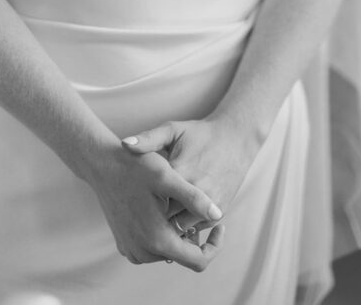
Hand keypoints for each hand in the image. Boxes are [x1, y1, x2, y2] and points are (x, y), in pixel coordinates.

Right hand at [88, 142, 224, 270]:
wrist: (102, 165)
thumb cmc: (135, 167)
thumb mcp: (168, 177)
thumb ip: (194, 198)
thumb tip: (217, 215)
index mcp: (158, 239)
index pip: (198, 260)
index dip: (214, 245)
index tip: (220, 225)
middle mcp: (143, 252)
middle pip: (183, 255)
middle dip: (194, 235)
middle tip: (198, 205)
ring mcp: (132, 249)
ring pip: (167, 250)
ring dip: (177, 232)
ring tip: (178, 203)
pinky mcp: (125, 243)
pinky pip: (151, 246)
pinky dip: (162, 233)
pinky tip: (163, 208)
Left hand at [122, 115, 256, 234]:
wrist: (236, 139)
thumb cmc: (200, 134)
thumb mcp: (174, 130)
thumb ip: (148, 139)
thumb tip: (124, 144)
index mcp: (180, 172)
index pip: (152, 199)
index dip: (139, 202)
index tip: (129, 198)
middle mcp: (197, 192)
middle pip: (165, 218)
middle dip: (153, 218)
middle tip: (138, 215)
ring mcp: (210, 204)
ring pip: (181, 229)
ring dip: (169, 226)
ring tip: (154, 219)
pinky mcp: (220, 211)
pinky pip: (197, 229)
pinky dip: (185, 227)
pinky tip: (173, 217)